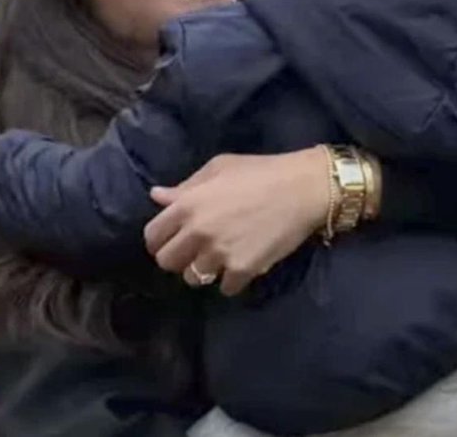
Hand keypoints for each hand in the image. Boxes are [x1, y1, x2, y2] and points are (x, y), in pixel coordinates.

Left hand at [143, 147, 329, 295]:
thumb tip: (157, 197)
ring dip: (204, 271)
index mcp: (187, 205)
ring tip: (219, 258)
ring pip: (193, 279)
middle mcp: (198, 232)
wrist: (303, 189)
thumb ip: (185, 187)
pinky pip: (225, 288)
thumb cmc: (261, 172)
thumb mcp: (219, 168)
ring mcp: (220, 254)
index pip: (152, 236)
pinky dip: (231, 280)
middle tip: (194, 251)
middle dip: (178, 258)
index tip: (172, 239)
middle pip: (167, 263)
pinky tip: (241, 264)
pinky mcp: (243, 270)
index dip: (160, 240)